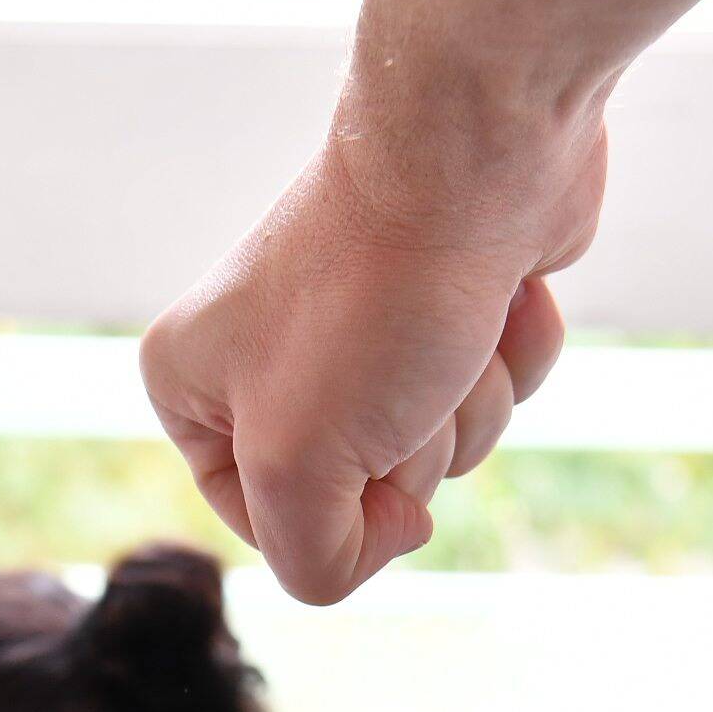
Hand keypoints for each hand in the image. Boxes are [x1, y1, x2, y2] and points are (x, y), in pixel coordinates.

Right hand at [140, 113, 595, 604]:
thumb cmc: (372, 300)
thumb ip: (310, 560)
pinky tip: (503, 295)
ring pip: (442, 445)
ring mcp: (363, 321)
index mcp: (194, 387)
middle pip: (367, 491)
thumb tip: (389, 534)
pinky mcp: (450, 296)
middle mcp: (267, 353)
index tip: (354, 451)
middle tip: (403, 371)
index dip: (337, 515)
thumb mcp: (297, 468)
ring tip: (456, 327)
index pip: (271, 531)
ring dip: (474, 401)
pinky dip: (518, 353)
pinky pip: (497, 383)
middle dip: (415, 448)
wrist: (476, 150)